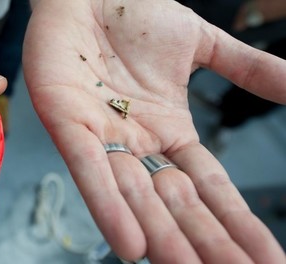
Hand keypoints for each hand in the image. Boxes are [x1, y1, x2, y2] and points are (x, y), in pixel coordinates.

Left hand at [23, 0, 285, 262]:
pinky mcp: (68, 124)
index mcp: (168, 129)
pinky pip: (91, 171)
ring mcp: (103, 136)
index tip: (266, 257)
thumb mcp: (201, 45)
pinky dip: (110, 207)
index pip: (210, 187)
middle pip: (177, 204)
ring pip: (136, 198)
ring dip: (163, 238)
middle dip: (206, 243)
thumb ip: (247, 69)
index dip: (236, 221)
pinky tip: (132, 246)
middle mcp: (137, 142)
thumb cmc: (133, 16)